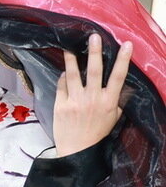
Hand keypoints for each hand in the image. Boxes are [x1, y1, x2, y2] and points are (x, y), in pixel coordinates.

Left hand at [54, 35, 130, 155]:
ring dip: (72, 60)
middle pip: (95, 71)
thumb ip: (117, 100)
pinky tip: (64, 71)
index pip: (118, 76)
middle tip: (93, 37)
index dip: (122, 60)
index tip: (126, 44)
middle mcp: (93, 99)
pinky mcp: (60, 105)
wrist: (77, 149)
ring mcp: (75, 101)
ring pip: (74, 75)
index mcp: (109, 101)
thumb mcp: (114, 117)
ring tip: (69, 47)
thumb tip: (123, 86)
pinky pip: (61, 86)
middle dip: (95, 52)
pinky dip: (63, 77)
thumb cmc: (97, 133)